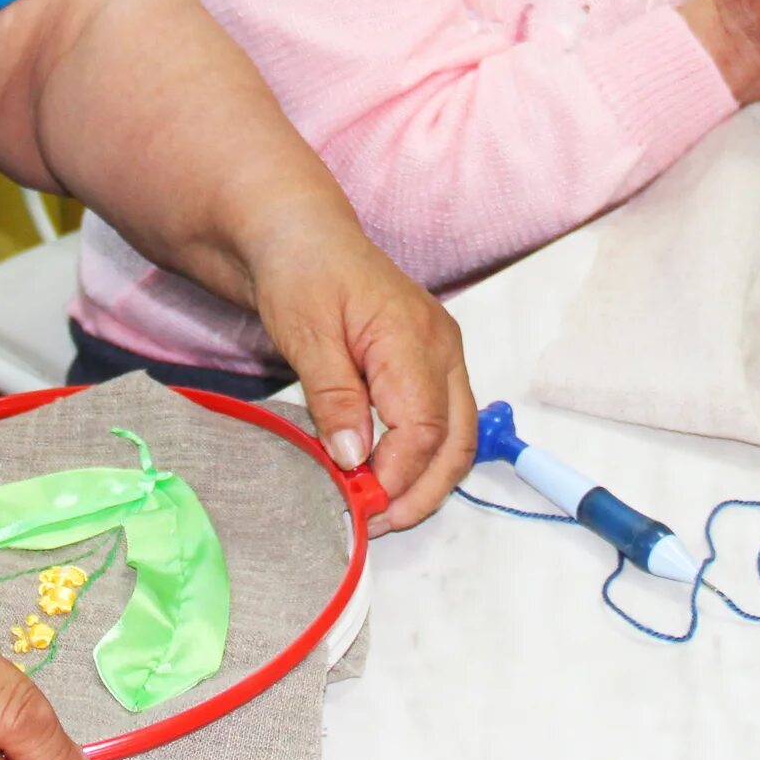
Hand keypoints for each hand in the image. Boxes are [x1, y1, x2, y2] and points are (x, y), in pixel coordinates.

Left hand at [249, 219, 475, 533]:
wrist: (302, 236)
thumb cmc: (302, 273)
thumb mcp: (306, 334)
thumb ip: (334, 397)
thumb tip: (353, 458)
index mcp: (413, 337)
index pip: (424, 427)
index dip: (397, 475)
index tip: (360, 503)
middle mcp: (442, 348)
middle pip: (456, 441)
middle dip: (422, 492)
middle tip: (377, 523)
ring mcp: (442, 355)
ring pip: (457, 437)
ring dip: (425, 480)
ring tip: (380, 509)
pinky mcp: (430, 365)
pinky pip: (442, 422)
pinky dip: (422, 458)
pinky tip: (385, 475)